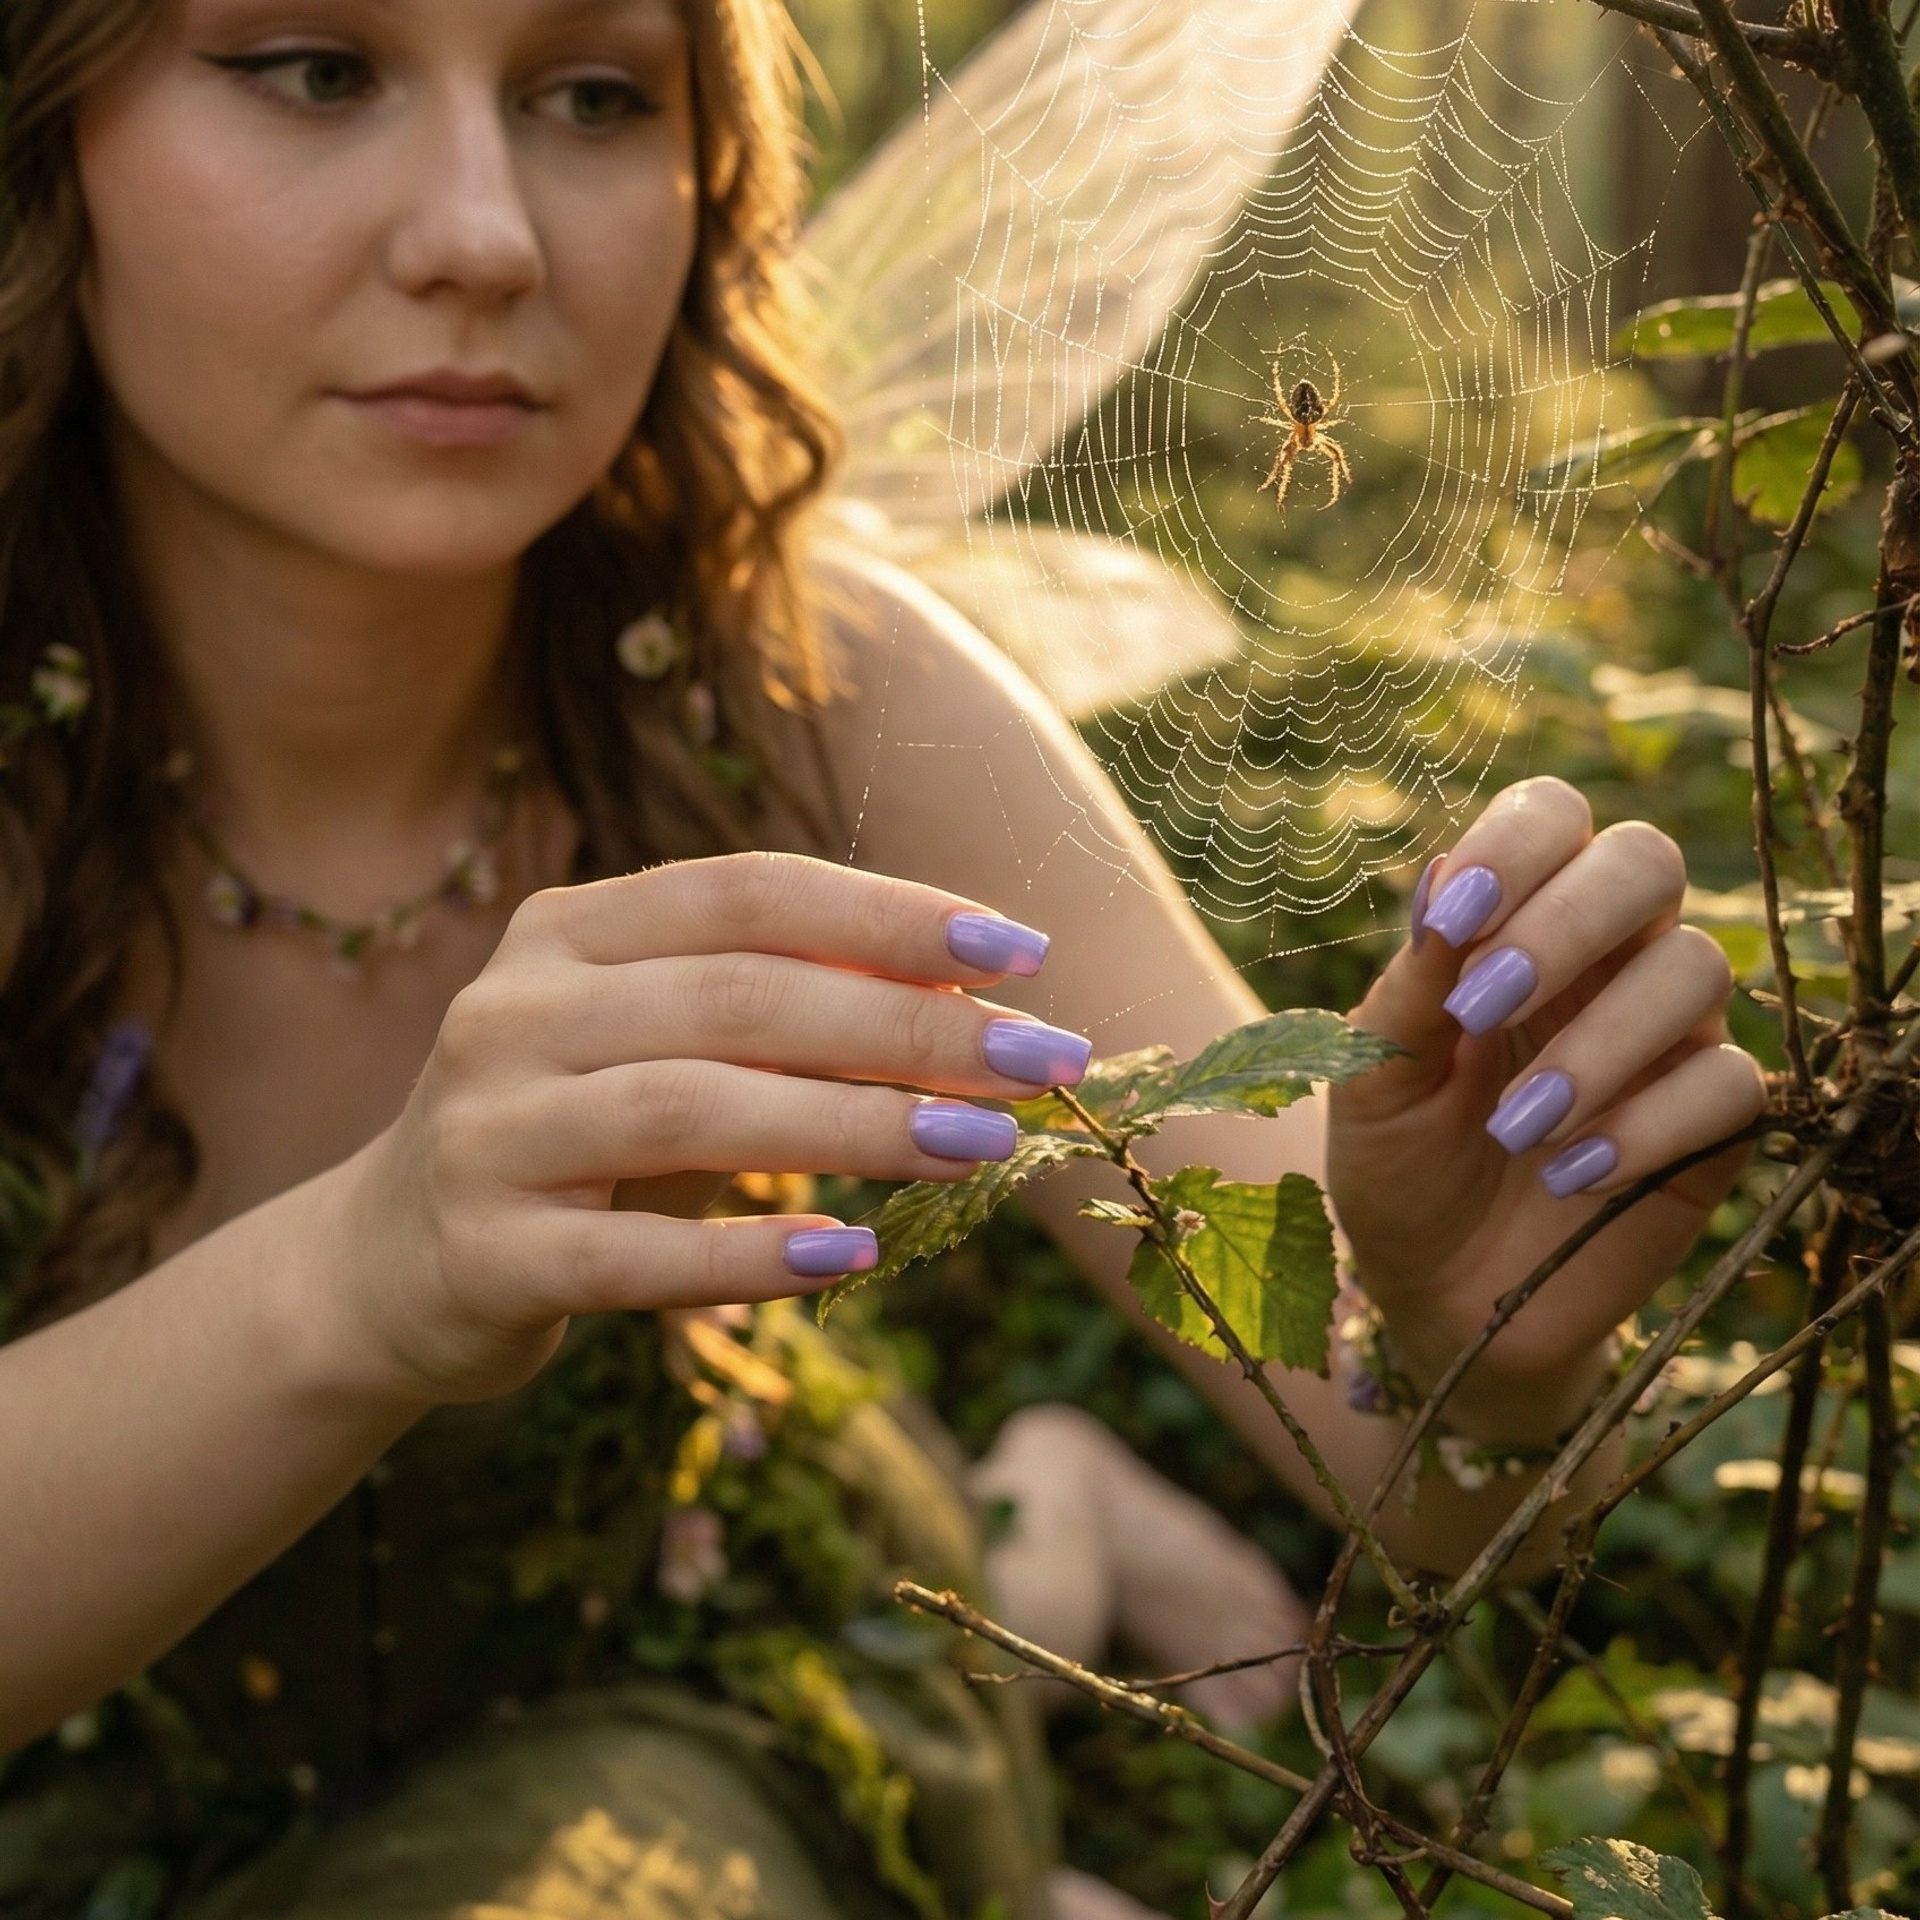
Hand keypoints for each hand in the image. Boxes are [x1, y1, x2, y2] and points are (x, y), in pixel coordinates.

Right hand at [325, 854, 1088, 1405]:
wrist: (384, 1266)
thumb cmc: (571, 1134)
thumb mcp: (656, 1044)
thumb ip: (776, 1006)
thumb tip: (966, 990)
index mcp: (567, 931)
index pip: (748, 892)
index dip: (890, 914)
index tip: (1019, 949)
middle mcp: (514, 1010)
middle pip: (742, 998)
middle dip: (911, 1026)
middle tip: (1040, 1059)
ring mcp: (488, 1130)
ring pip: (694, 1110)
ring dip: (858, 1126)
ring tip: (984, 1146)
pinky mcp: (485, 1254)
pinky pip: (635, 1256)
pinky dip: (751, 1254)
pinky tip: (854, 1256)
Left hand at [1326, 778, 1766, 1436]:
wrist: (1438, 1296)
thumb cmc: (1398, 1168)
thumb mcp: (1371, 1082)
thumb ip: (1407, 991)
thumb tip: (1440, 885)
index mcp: (1515, 924)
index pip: (1553, 819)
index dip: (1517, 845)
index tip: (1456, 914)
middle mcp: (1605, 960)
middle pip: (1645, 862)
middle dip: (1565, 923)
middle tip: (1482, 1007)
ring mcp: (1667, 1037)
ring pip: (1696, 969)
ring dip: (1596, 1043)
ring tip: (1515, 1128)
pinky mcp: (1710, 1126)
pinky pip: (1727, 1086)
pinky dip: (1644, 1127)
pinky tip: (1570, 1176)